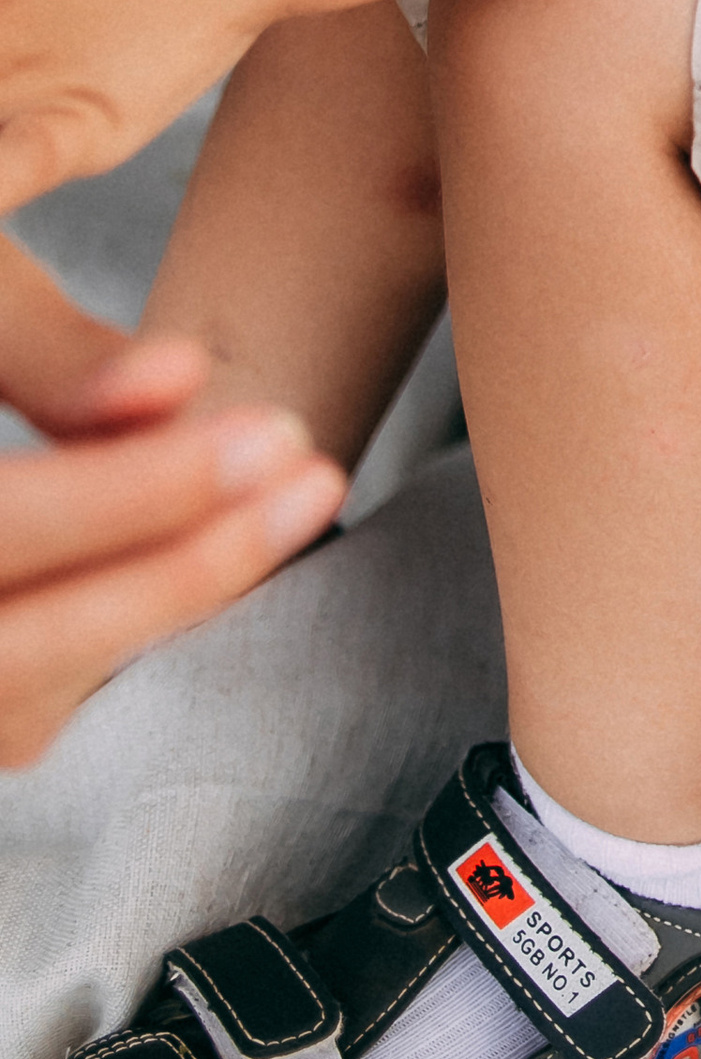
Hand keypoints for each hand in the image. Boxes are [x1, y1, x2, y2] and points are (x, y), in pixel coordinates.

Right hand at [0, 237, 342, 766]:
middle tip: (310, 473)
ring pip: (24, 697)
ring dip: (161, 605)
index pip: (0, 532)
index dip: (130, 493)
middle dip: (176, 569)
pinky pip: (20, 706)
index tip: (268, 432)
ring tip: (283, 504)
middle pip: (16, 647)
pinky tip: (203, 556)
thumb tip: (182, 379)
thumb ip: (48, 352)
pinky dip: (111, 636)